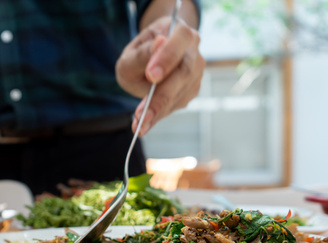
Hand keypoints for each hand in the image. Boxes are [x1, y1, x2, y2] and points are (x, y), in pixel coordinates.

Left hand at [116, 15, 203, 136]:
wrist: (148, 61)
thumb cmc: (140, 54)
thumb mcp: (132, 53)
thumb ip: (143, 52)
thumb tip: (159, 43)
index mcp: (181, 32)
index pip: (182, 39)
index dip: (168, 57)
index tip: (151, 75)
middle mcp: (193, 52)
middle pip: (184, 73)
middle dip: (161, 96)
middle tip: (141, 113)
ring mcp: (195, 74)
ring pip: (180, 93)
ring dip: (158, 111)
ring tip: (138, 124)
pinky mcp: (190, 91)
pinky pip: (175, 105)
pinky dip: (158, 116)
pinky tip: (144, 125)